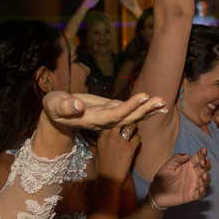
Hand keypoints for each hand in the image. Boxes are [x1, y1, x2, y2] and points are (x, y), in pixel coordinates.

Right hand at [42, 91, 166, 132]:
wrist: (57, 116)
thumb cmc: (54, 108)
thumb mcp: (54, 105)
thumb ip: (65, 106)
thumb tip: (77, 105)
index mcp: (92, 119)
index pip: (113, 115)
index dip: (128, 107)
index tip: (142, 97)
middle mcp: (104, 121)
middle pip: (127, 118)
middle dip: (144, 110)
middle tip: (160, 101)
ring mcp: (109, 118)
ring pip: (132, 117)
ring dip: (148, 111)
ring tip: (164, 104)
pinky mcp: (112, 112)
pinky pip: (131, 112)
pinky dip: (145, 109)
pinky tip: (159, 106)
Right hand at [94, 123, 141, 180]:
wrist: (109, 178)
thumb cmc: (101, 166)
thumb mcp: (97, 151)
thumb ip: (99, 141)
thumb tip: (98, 136)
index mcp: (102, 137)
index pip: (109, 121)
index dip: (115, 119)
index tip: (119, 118)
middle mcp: (111, 137)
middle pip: (120, 120)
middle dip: (125, 119)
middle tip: (129, 119)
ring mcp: (121, 142)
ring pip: (130, 127)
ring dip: (134, 126)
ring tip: (134, 127)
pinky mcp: (130, 148)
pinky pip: (137, 137)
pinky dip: (138, 138)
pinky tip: (135, 141)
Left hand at [149, 148, 211, 208]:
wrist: (156, 192)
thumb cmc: (163, 177)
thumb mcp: (168, 166)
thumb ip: (176, 159)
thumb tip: (187, 155)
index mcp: (188, 165)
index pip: (197, 158)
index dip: (201, 154)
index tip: (204, 150)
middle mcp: (193, 174)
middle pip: (204, 169)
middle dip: (206, 165)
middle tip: (203, 162)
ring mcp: (193, 185)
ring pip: (204, 181)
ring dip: (206, 178)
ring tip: (205, 175)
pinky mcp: (191, 195)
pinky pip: (199, 194)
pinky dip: (202, 192)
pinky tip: (201, 189)